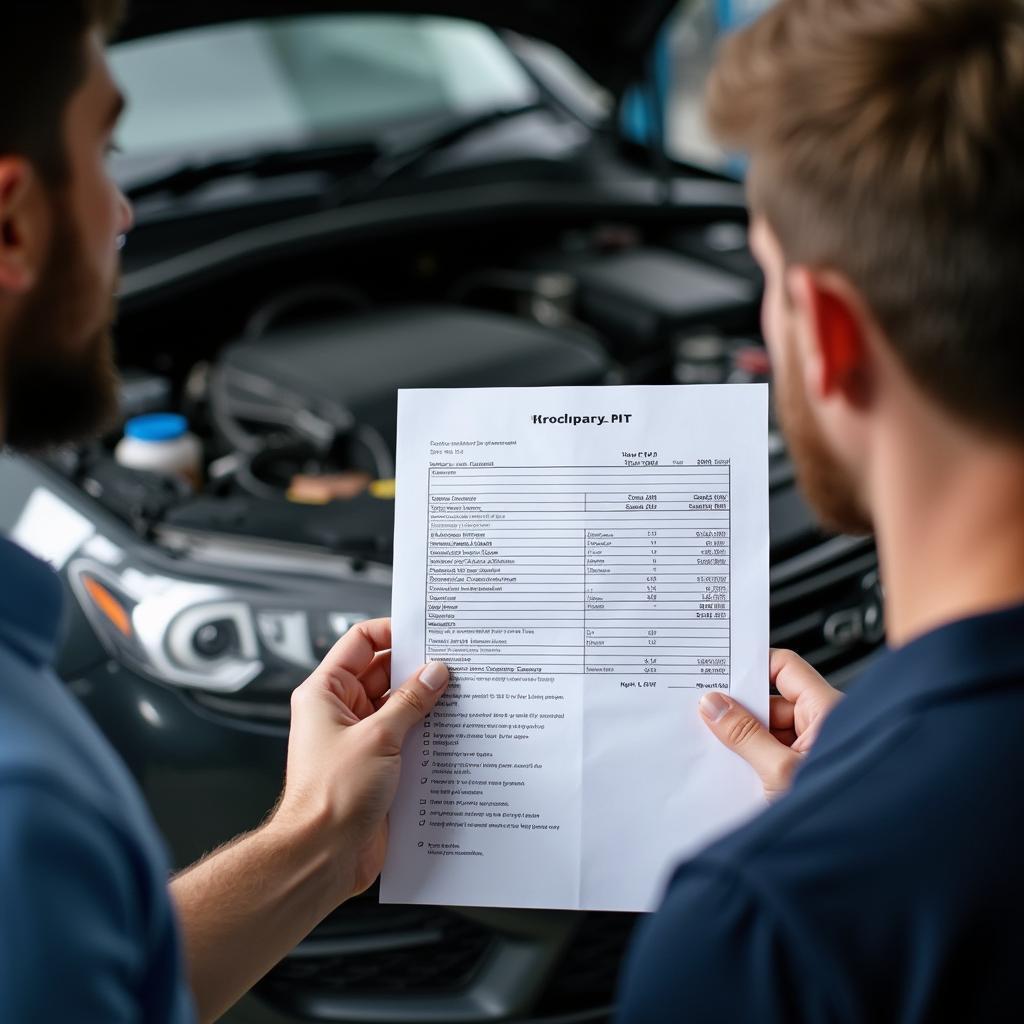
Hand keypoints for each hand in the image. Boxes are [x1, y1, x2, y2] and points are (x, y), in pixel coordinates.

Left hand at [270, 618, 448, 900]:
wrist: (323, 855)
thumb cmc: (330, 797)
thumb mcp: (378, 737)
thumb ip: (410, 702)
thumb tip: (434, 673)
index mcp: (325, 692)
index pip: (360, 642)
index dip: (392, 632)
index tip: (426, 633)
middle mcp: (340, 712)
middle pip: (383, 673)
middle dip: (417, 670)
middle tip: (453, 665)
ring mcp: (358, 738)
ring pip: (397, 706)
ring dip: (425, 704)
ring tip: (458, 696)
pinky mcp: (375, 765)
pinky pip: (404, 736)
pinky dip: (425, 732)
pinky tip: (451, 731)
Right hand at [698, 648, 842, 800]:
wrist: (859, 863)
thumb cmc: (839, 814)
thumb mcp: (778, 771)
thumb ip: (743, 735)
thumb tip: (714, 704)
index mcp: (826, 711)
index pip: (785, 667)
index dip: (753, 665)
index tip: (721, 670)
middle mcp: (823, 725)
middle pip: (772, 701)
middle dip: (740, 710)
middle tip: (707, 713)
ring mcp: (814, 749)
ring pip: (769, 729)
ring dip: (744, 738)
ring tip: (720, 749)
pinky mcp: (806, 771)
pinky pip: (772, 751)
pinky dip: (752, 757)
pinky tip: (733, 768)